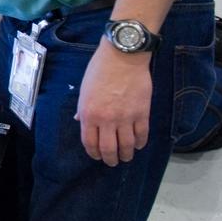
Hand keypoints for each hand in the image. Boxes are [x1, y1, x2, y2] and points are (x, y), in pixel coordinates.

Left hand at [74, 43, 152, 165]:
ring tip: (126, 157)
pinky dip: (140, 143)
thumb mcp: (84, 90)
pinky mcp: (142, 114)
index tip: (97, 156)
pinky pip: (142, 135)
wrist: (122, 58)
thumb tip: (79, 121)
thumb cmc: (99, 70)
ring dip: (126, 155)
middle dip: (110, 159)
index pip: (89, 142)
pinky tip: (138, 145)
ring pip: (126, 145)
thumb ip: (83, 109)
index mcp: (88, 114)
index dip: (93, 153)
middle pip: (108, 148)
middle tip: (112, 162)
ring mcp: (125, 118)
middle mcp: (106, 120)